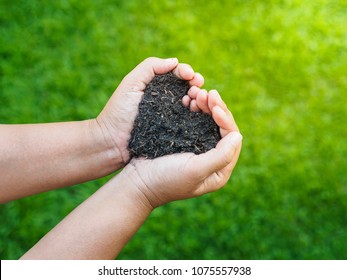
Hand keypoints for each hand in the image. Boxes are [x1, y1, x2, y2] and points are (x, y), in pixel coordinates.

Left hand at [96, 57, 203, 165]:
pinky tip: (198, 111)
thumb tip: (175, 61)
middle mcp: (167, 100)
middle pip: (187, 88)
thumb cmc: (119, 111)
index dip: (186, 72)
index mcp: (157, 86)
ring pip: (191, 104)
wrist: (113, 141)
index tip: (190, 75)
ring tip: (197, 98)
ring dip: (198, 98)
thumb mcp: (132, 82)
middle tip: (198, 86)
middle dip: (196, 84)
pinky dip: (197, 114)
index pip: (176, 74)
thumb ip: (151, 67)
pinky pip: (190, 121)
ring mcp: (172, 117)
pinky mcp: (175, 132)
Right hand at [121, 92, 241, 208]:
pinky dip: (194, 109)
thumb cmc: (165, 180)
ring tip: (197, 92)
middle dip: (216, 109)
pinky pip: (195, 122)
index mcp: (220, 171)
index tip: (214, 105)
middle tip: (207, 92)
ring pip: (209, 123)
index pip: (232, 139)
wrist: (137, 182)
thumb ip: (221, 156)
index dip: (226, 120)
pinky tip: (189, 99)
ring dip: (206, 106)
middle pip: (222, 129)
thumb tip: (237, 136)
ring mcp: (199, 150)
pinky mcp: (185, 142)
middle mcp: (213, 160)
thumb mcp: (195, 170)